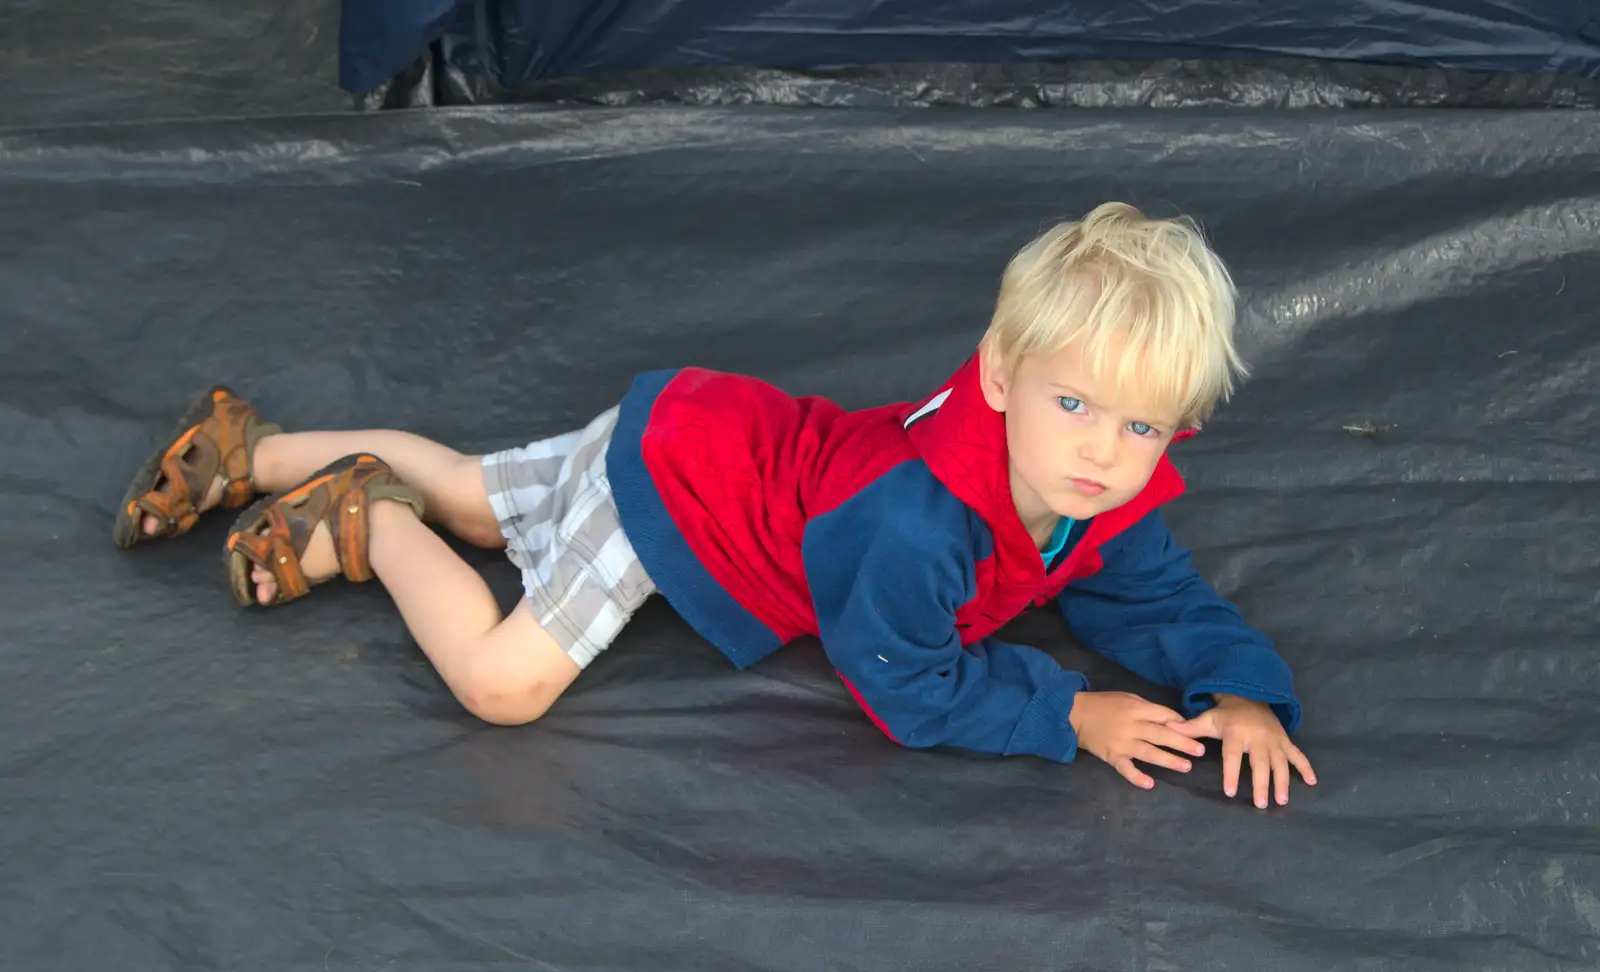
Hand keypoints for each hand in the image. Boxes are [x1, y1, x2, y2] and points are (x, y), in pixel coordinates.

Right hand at [1068, 691, 1207, 789]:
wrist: (1075, 714)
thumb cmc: (1104, 704)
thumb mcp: (1127, 697)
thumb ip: (1148, 708)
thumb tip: (1172, 720)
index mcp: (1136, 708)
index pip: (1164, 715)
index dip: (1180, 723)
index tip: (1195, 731)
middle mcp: (1131, 726)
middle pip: (1161, 735)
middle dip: (1182, 743)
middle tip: (1200, 751)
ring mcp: (1122, 742)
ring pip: (1149, 752)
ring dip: (1168, 760)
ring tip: (1186, 767)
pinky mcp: (1112, 756)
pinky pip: (1126, 769)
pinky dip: (1137, 777)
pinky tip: (1150, 784)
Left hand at [1172, 694, 1315, 807]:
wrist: (1249, 695)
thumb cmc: (1225, 714)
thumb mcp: (1207, 718)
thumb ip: (1189, 727)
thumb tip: (1168, 727)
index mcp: (1236, 733)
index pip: (1232, 757)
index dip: (1231, 774)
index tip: (1231, 792)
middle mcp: (1257, 737)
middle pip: (1260, 763)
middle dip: (1262, 784)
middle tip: (1262, 804)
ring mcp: (1274, 739)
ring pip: (1280, 762)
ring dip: (1283, 781)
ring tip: (1283, 800)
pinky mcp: (1285, 740)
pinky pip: (1298, 754)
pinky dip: (1306, 767)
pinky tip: (1313, 782)